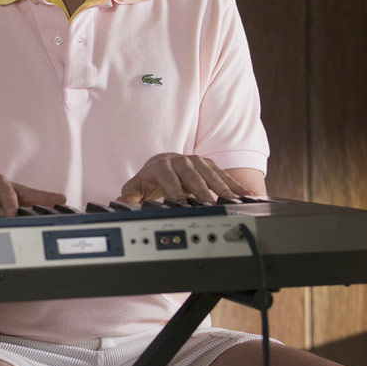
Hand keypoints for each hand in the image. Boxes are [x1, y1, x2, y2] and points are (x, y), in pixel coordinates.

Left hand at [118, 153, 254, 205]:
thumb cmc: (150, 177)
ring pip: (211, 173)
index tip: (182, 203)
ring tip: (233, 200)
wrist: (163, 162)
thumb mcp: (136, 186)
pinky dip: (235, 184)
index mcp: (162, 166)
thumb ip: (129, 196)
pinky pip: (224, 174)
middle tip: (211, 204)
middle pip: (193, 175)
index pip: (169, 179)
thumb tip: (118, 203)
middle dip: (203, 189)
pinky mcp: (209, 165)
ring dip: (223, 186)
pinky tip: (247, 194)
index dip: (175, 191)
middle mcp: (181, 161)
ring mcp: (197, 162)